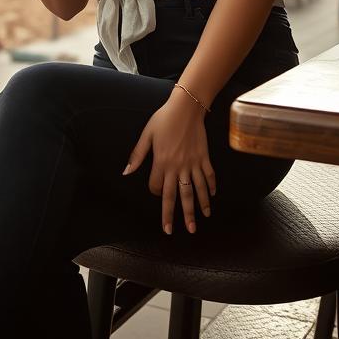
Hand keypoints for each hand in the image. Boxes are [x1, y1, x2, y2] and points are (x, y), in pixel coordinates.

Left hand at [123, 91, 215, 234]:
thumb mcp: (147, 135)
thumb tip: (126, 172)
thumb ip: (137, 155)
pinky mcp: (203, 157)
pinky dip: (211, 187)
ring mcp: (192, 163)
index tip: (156, 193)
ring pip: (196, 190)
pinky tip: (212, 196)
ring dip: (199, 206)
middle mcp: (177, 166)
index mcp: (161, 162)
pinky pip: (208, 175)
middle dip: (178, 215)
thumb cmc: (164, 119)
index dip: (155, 193)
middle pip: (177, 196)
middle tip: (181, 231)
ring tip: (201, 220)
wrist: (186, 107)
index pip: (157, 187)